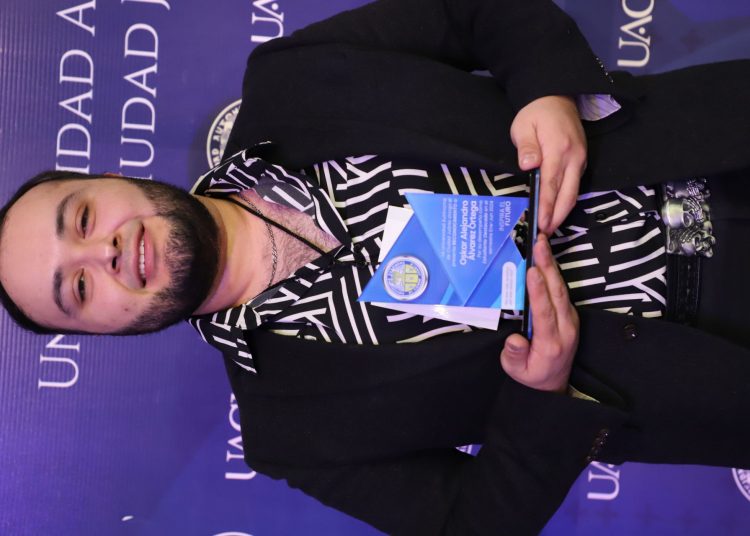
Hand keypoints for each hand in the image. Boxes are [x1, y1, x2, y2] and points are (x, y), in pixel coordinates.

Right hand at [500, 234, 578, 392]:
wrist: (554, 383)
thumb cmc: (532, 374)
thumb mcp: (517, 371)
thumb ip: (515, 355)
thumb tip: (514, 340)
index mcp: (551, 343)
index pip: (545, 312)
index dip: (538, 291)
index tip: (532, 271)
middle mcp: (565, 328)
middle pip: (557, 293)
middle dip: (548, 266)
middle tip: (539, 244)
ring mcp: (570, 319)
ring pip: (561, 288)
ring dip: (551, 265)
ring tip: (542, 244)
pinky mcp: (569, 314)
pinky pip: (561, 291)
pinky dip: (553, 273)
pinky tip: (544, 259)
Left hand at [510, 95, 586, 233]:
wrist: (556, 97)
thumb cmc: (536, 112)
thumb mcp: (523, 126)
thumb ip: (526, 147)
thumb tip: (529, 165)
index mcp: (558, 149)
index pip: (551, 184)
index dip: (546, 206)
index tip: (541, 223)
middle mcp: (574, 157)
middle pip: (568, 194)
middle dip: (557, 216)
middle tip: (545, 233)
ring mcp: (581, 159)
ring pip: (574, 192)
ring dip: (563, 211)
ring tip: (550, 227)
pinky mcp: (581, 161)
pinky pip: (575, 185)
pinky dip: (566, 200)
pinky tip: (557, 210)